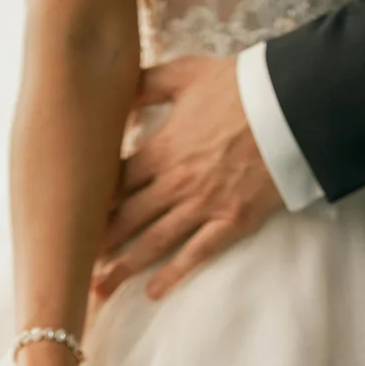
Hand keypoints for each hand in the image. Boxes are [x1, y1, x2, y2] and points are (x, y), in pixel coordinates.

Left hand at [94, 56, 283, 301]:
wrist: (293, 106)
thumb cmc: (242, 86)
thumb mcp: (187, 73)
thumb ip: (148, 82)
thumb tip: (117, 91)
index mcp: (161, 149)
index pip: (114, 183)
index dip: (91, 203)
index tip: (71, 219)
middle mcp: (175, 183)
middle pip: (127, 219)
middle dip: (98, 244)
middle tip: (73, 263)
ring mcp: (203, 205)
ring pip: (154, 242)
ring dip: (125, 267)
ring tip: (101, 288)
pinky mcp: (230, 221)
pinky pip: (196, 254)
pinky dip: (174, 274)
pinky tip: (154, 291)